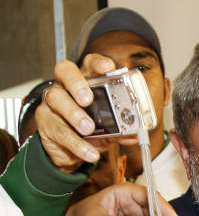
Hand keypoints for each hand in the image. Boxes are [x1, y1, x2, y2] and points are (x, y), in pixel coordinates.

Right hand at [35, 55, 120, 171]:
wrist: (68, 150)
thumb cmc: (88, 130)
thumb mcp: (108, 129)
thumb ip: (122, 129)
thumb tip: (136, 135)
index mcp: (84, 82)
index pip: (88, 64)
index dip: (97, 63)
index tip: (109, 67)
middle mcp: (65, 87)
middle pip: (65, 73)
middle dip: (77, 84)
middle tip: (88, 99)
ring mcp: (51, 103)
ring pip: (57, 100)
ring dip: (75, 115)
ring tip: (88, 129)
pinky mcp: (45, 123)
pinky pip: (59, 131)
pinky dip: (77, 143)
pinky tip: (89, 152)